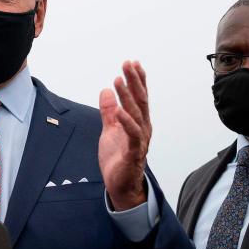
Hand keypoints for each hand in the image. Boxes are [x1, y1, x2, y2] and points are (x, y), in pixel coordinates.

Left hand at [99, 61, 150, 210]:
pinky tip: (119, 110)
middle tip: (127, 64)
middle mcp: (142, 129)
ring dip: (128, 97)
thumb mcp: (109, 130)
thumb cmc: (118, 158)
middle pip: (140, 101)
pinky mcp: (133, 153)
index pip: (139, 97)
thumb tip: (106, 91)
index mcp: (138, 122)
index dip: (137, 80)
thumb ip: (108, 111)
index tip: (132, 63)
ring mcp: (139, 141)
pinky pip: (132, 135)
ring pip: (136, 114)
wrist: (121, 186)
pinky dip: (126, 122)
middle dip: (134, 81)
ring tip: (119, 80)